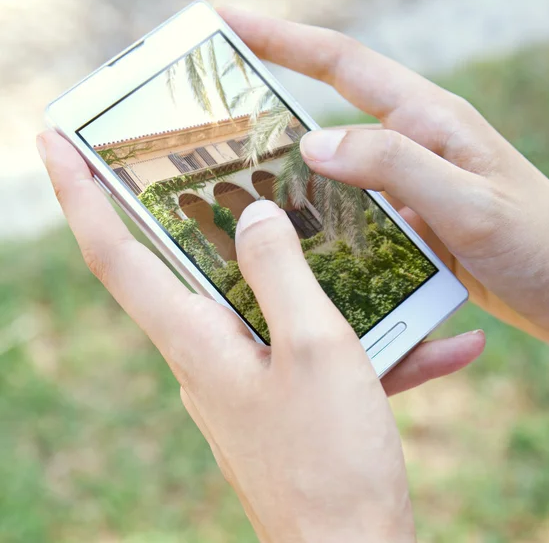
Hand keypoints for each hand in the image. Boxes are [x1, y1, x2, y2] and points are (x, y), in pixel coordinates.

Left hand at [37, 132, 483, 541]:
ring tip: (355, 245)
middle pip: (192, 266)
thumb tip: (251, 215)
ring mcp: (246, 377)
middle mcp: (209, 355)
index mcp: (197, 340)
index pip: (115, 253)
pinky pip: (316, 350)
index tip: (57, 142)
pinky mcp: (283, 397)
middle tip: (226, 161)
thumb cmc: (332, 460)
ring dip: (311, 276)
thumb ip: (279, 272)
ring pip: (267, 303)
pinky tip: (438, 341)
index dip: (81, 195)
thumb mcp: (313, 349)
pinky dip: (367, 341)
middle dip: (204, 212)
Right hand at [220, 8, 548, 352]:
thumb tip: (314, 142)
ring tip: (234, 186)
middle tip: (212, 116)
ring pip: (333, 170)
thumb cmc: (541, 243)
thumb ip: (396, 166)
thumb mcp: (471, 202)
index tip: (229, 24)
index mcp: (429, 121)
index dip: (283, 41)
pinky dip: (318, 217)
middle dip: (270, 104)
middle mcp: (412, 146)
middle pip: (327, 110)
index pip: (343, 64)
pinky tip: (293, 240)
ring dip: (288, 173)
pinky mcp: (410, 223)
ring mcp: (408, 186)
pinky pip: (350, 210)